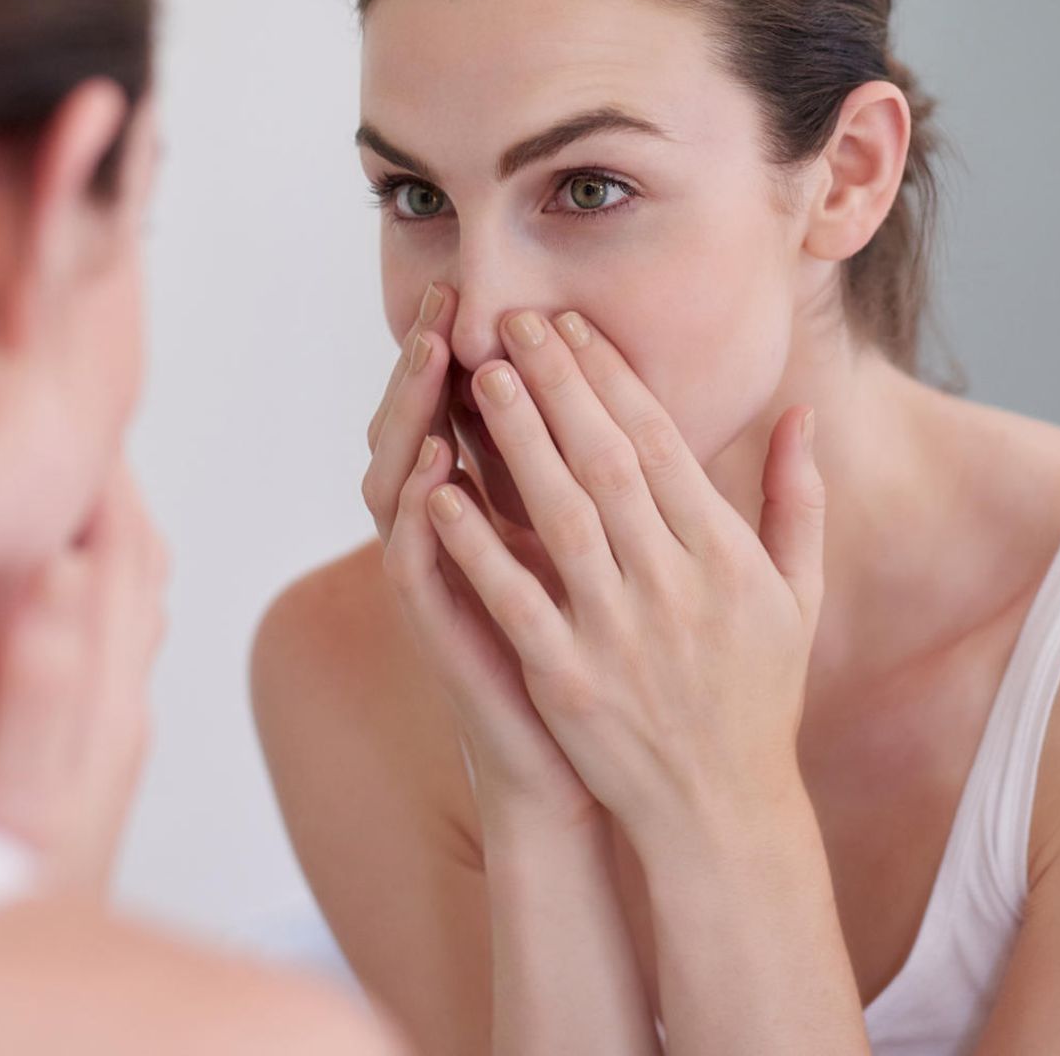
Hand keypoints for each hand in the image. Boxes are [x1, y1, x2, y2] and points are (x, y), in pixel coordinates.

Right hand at [363, 284, 597, 827]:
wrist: (583, 767)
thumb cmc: (608, 659)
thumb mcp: (617, 561)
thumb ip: (626, 488)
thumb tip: (659, 417)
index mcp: (498, 513)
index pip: (472, 415)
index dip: (486, 354)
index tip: (505, 292)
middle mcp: (456, 536)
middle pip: (422, 430)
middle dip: (430, 361)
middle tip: (443, 297)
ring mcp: (441, 580)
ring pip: (400, 480)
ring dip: (411, 416)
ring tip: (432, 355)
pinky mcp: (438, 630)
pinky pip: (410, 560)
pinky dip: (417, 509)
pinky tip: (435, 461)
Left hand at [422, 309, 824, 851]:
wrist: (723, 812)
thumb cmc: (759, 692)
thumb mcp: (798, 594)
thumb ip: (798, 498)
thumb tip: (800, 410)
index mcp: (727, 556)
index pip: (659, 444)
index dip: (611, 377)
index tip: (570, 324)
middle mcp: (676, 585)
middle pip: (605, 463)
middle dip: (557, 384)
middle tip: (513, 321)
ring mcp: (619, 634)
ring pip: (560, 515)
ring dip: (517, 441)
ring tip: (481, 376)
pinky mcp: (568, 681)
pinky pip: (514, 599)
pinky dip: (477, 543)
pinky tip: (441, 491)